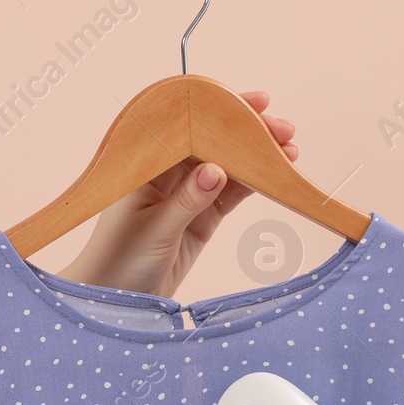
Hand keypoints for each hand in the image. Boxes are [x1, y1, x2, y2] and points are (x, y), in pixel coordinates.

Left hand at [56, 90, 298, 300]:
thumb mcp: (154, 231)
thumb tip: (218, 170)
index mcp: (145, 164)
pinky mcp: (200, 219)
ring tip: (288, 150)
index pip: (186, 126)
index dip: (220, 111)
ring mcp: (185, 195)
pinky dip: (251, 184)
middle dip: (246, 133)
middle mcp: (166, 173)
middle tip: (282, 129)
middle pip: (211, 142)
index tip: (253, 103)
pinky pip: (229, 195)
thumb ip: (187, 201)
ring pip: (226, 167)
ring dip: (255, 158)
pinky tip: (273, 174)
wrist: (115, 301)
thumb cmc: (118, 262)